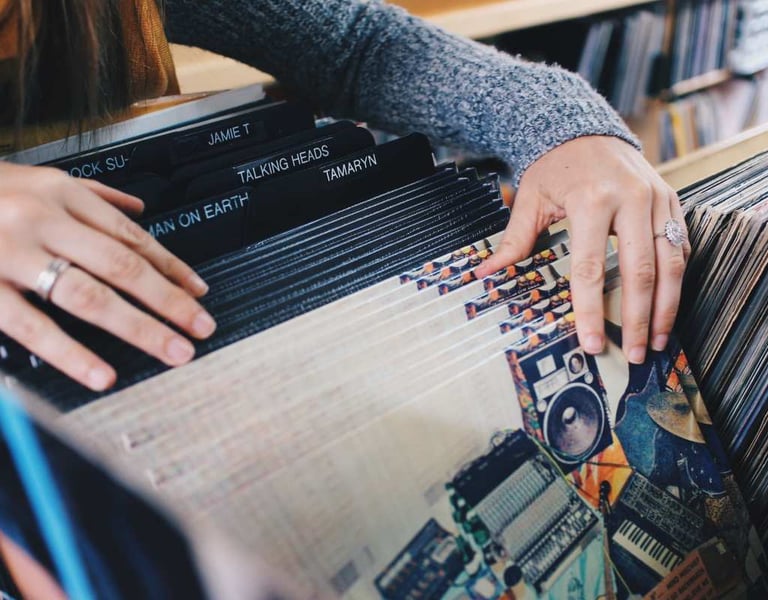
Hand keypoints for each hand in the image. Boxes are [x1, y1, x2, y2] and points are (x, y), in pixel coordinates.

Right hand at [0, 163, 216, 390]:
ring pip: (90, 296)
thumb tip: (139, 209)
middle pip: (124, 267)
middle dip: (170, 302)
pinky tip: (102, 374)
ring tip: (173, 352)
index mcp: (63, 195)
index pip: (134, 238)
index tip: (199, 293)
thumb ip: (93, 195)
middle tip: (201, 328)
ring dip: (139, 329)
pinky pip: (32, 326)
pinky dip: (71, 354)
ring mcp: (13, 254)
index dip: (173, 269)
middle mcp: (45, 221)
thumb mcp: (38, 178)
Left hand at [475, 136, 689, 363]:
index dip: (592, 311)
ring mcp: (656, 198)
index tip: (593, 342)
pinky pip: (681, 245)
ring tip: (657, 339)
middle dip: (638, 319)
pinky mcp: (671, 199)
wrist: (585, 130)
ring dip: (666, 307)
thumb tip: (486, 273)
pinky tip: (668, 305)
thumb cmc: (555, 166)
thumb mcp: (529, 198)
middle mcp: (630, 199)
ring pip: (671, 262)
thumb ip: (514, 240)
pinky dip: (678, 279)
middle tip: (634, 353)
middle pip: (640, 272)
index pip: (591, 269)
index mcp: (591, 201)